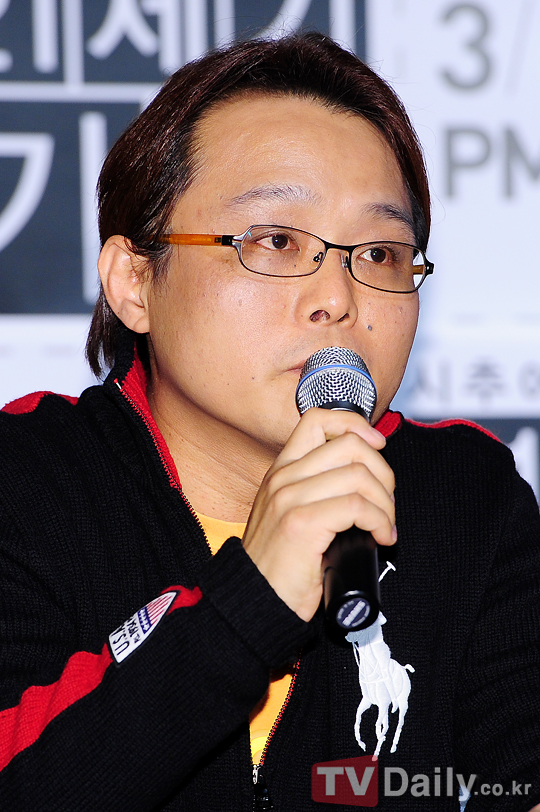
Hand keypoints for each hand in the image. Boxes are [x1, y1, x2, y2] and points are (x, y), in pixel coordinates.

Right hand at [242, 408, 395, 621]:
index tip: (376, 446)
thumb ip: (316, 489)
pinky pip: (357, 506)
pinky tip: (381, 536)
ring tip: (385, 525)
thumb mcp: (290, 514)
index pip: (318, 419)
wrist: (254, 601)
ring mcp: (290, 499)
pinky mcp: (302, 523)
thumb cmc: (280, 564)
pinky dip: (380, 521)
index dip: (355, 425)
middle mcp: (283, 478)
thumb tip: (366, 479)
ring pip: (359, 475)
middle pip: (350, 445)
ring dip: (386, 502)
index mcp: (281, 470)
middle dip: (383, 472)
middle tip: (386, 502)